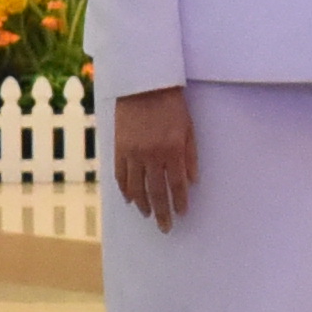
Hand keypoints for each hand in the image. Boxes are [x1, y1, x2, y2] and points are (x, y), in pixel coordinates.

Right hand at [111, 86, 198, 225]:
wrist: (143, 84)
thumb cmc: (171, 104)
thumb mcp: (188, 128)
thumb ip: (190, 156)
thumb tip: (192, 182)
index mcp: (172, 150)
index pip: (176, 185)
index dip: (179, 202)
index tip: (181, 214)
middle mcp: (151, 155)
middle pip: (156, 192)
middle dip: (162, 212)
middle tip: (165, 227)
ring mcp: (132, 153)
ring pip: (136, 188)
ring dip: (143, 204)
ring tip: (148, 215)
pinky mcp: (119, 148)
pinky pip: (120, 175)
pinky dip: (125, 189)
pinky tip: (130, 199)